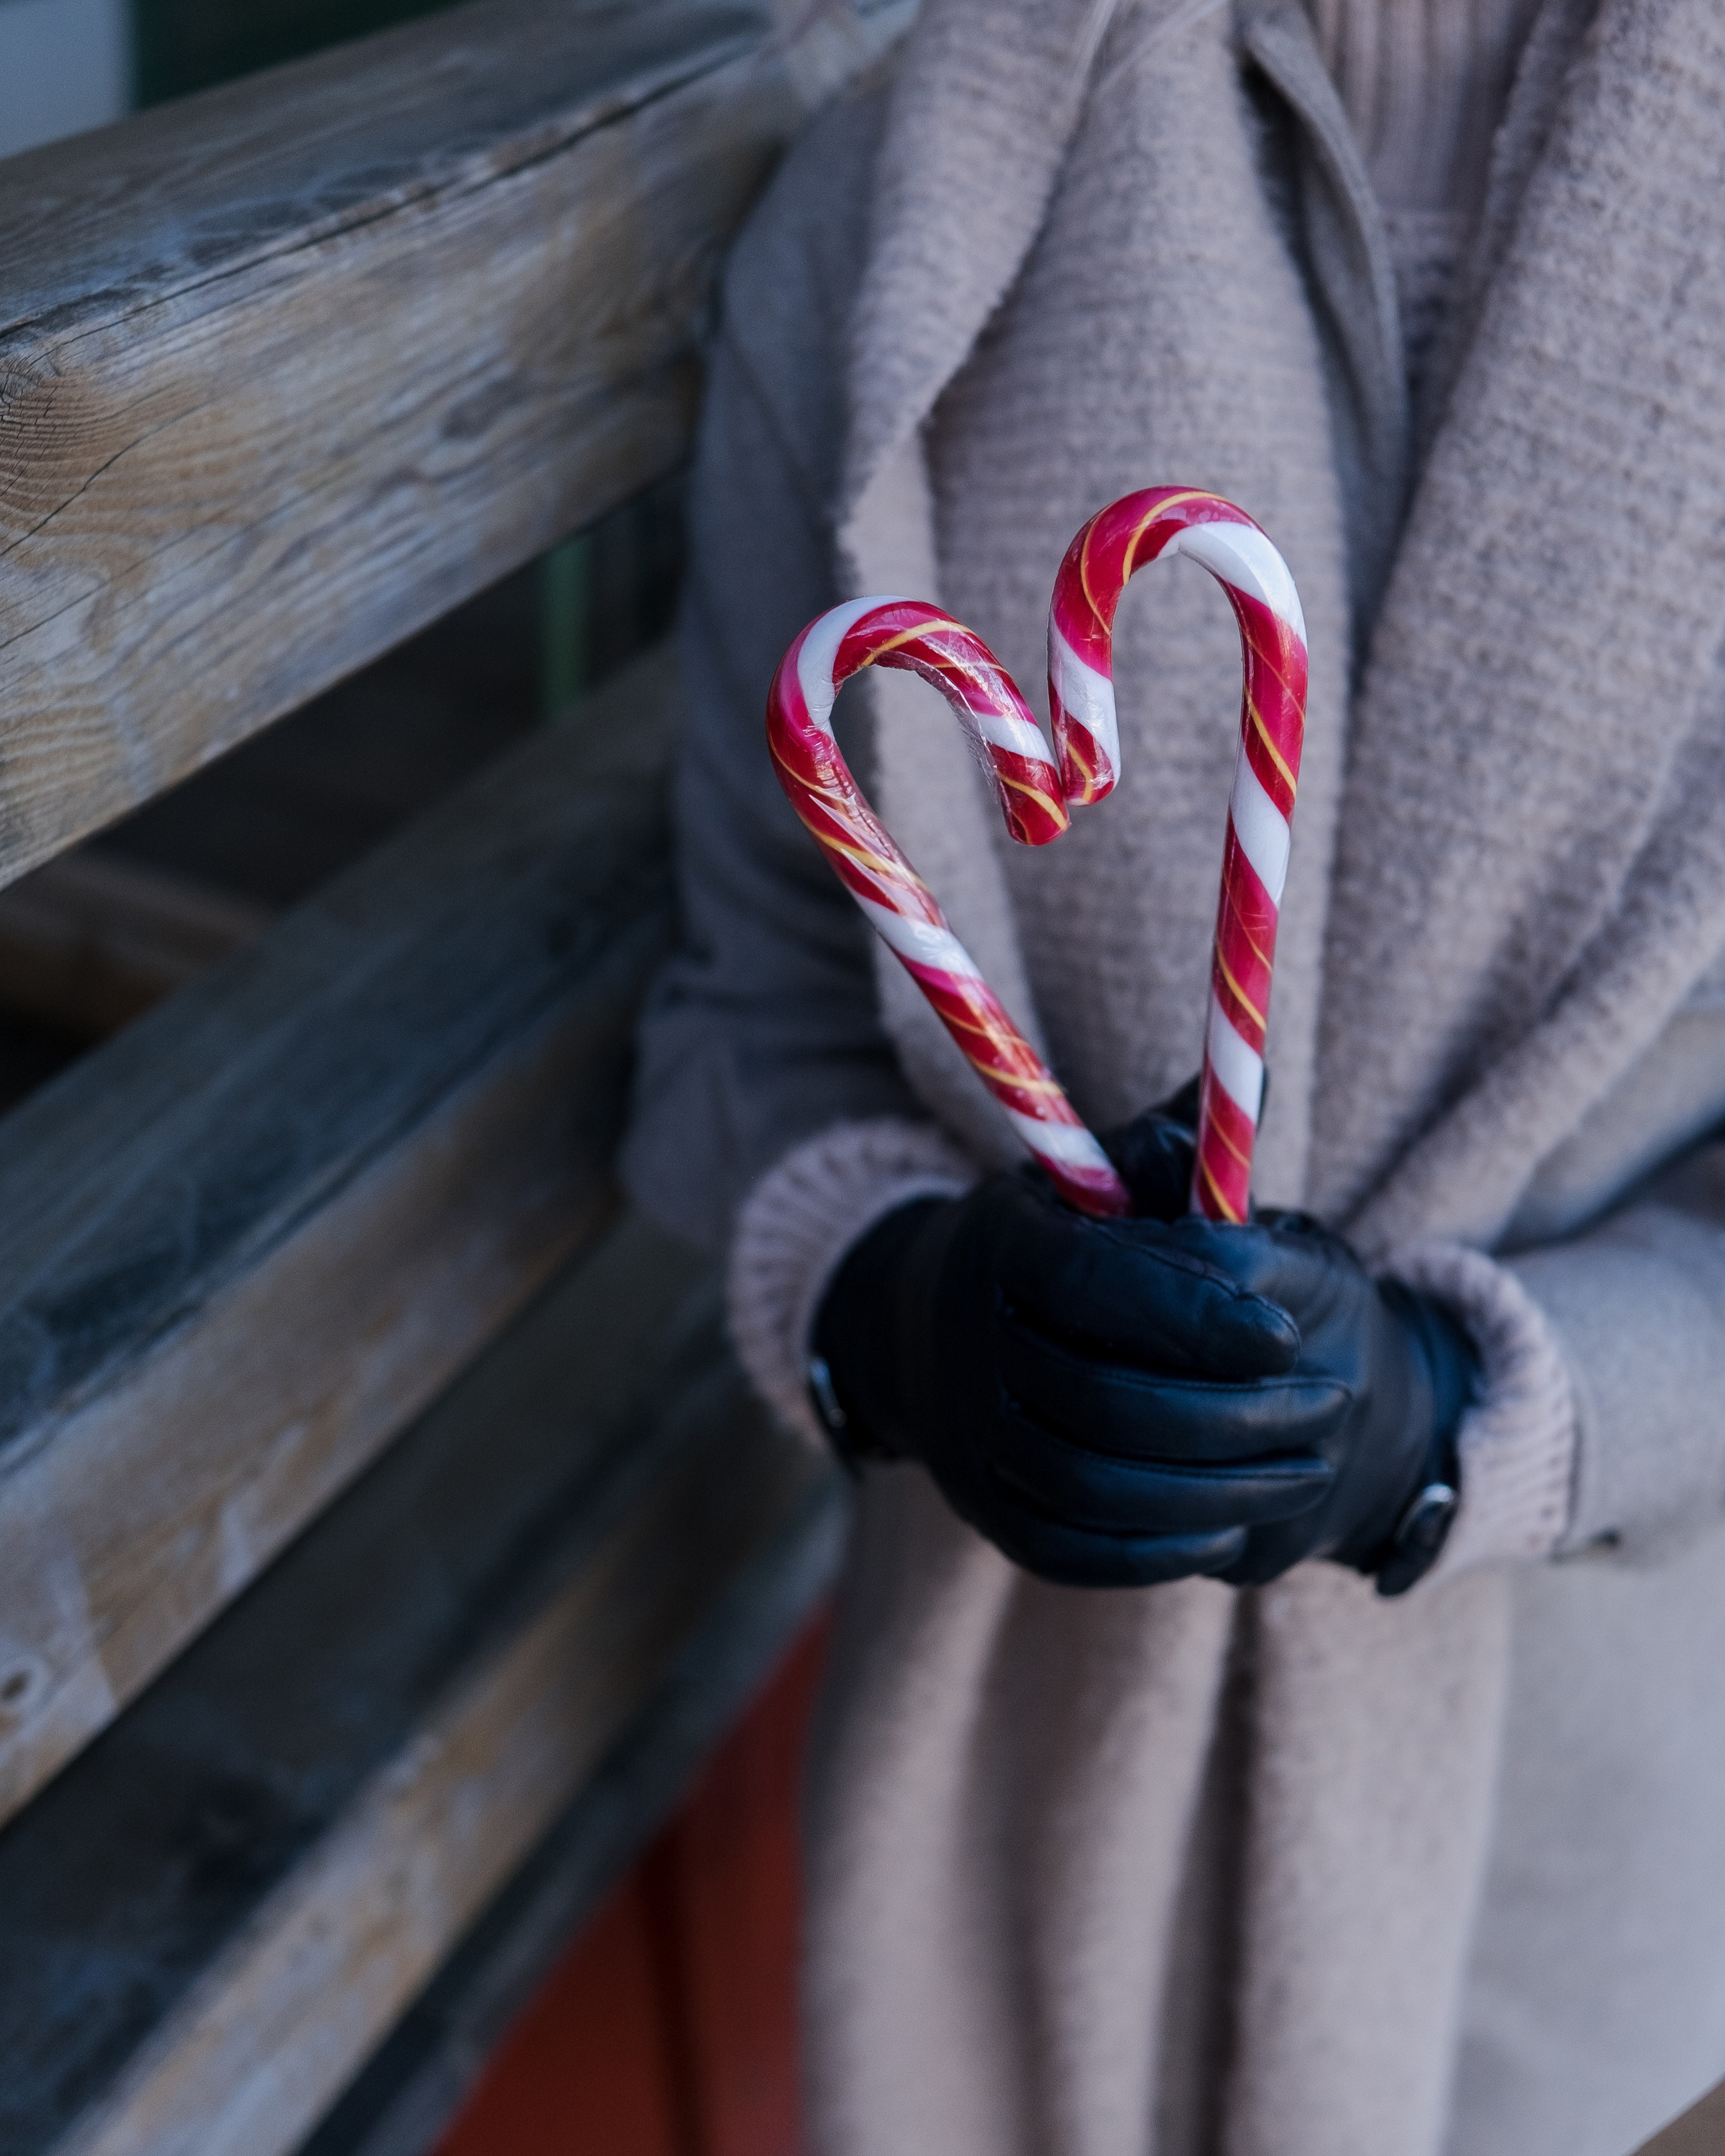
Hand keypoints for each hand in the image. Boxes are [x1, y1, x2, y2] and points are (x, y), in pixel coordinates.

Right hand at [809, 1091, 1475, 1591]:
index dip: (1196, 1315)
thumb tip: (1255, 1088)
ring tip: (1305, 1467)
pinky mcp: (984, 1510)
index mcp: (998, 1247)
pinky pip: (1074, 1548)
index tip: (1290, 1333)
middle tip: (1332, 1405)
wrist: (919, 1326)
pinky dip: (1156, 1549)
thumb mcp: (1090, 1177)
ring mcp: (968, 1440)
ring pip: (1096, 1486)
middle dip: (1234, 1414)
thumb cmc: (1049, 1238)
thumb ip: (1171, 1150)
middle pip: (1105, 1401)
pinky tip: (1228, 1528)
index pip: (1096, 1287)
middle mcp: (967, 1347)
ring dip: (1215, 1490)